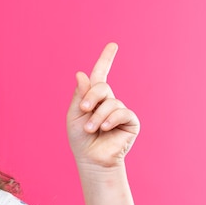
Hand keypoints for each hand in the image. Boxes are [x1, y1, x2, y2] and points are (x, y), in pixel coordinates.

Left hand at [66, 43, 139, 169]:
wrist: (91, 159)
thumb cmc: (80, 140)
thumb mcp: (74, 116)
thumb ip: (79, 96)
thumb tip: (81, 73)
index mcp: (94, 98)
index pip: (100, 75)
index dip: (106, 60)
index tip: (113, 45)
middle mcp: (108, 102)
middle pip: (102, 86)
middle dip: (91, 97)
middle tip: (84, 109)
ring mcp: (120, 111)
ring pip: (111, 102)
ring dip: (98, 116)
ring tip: (91, 129)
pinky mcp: (131, 121)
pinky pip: (123, 112)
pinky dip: (111, 119)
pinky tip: (105, 128)